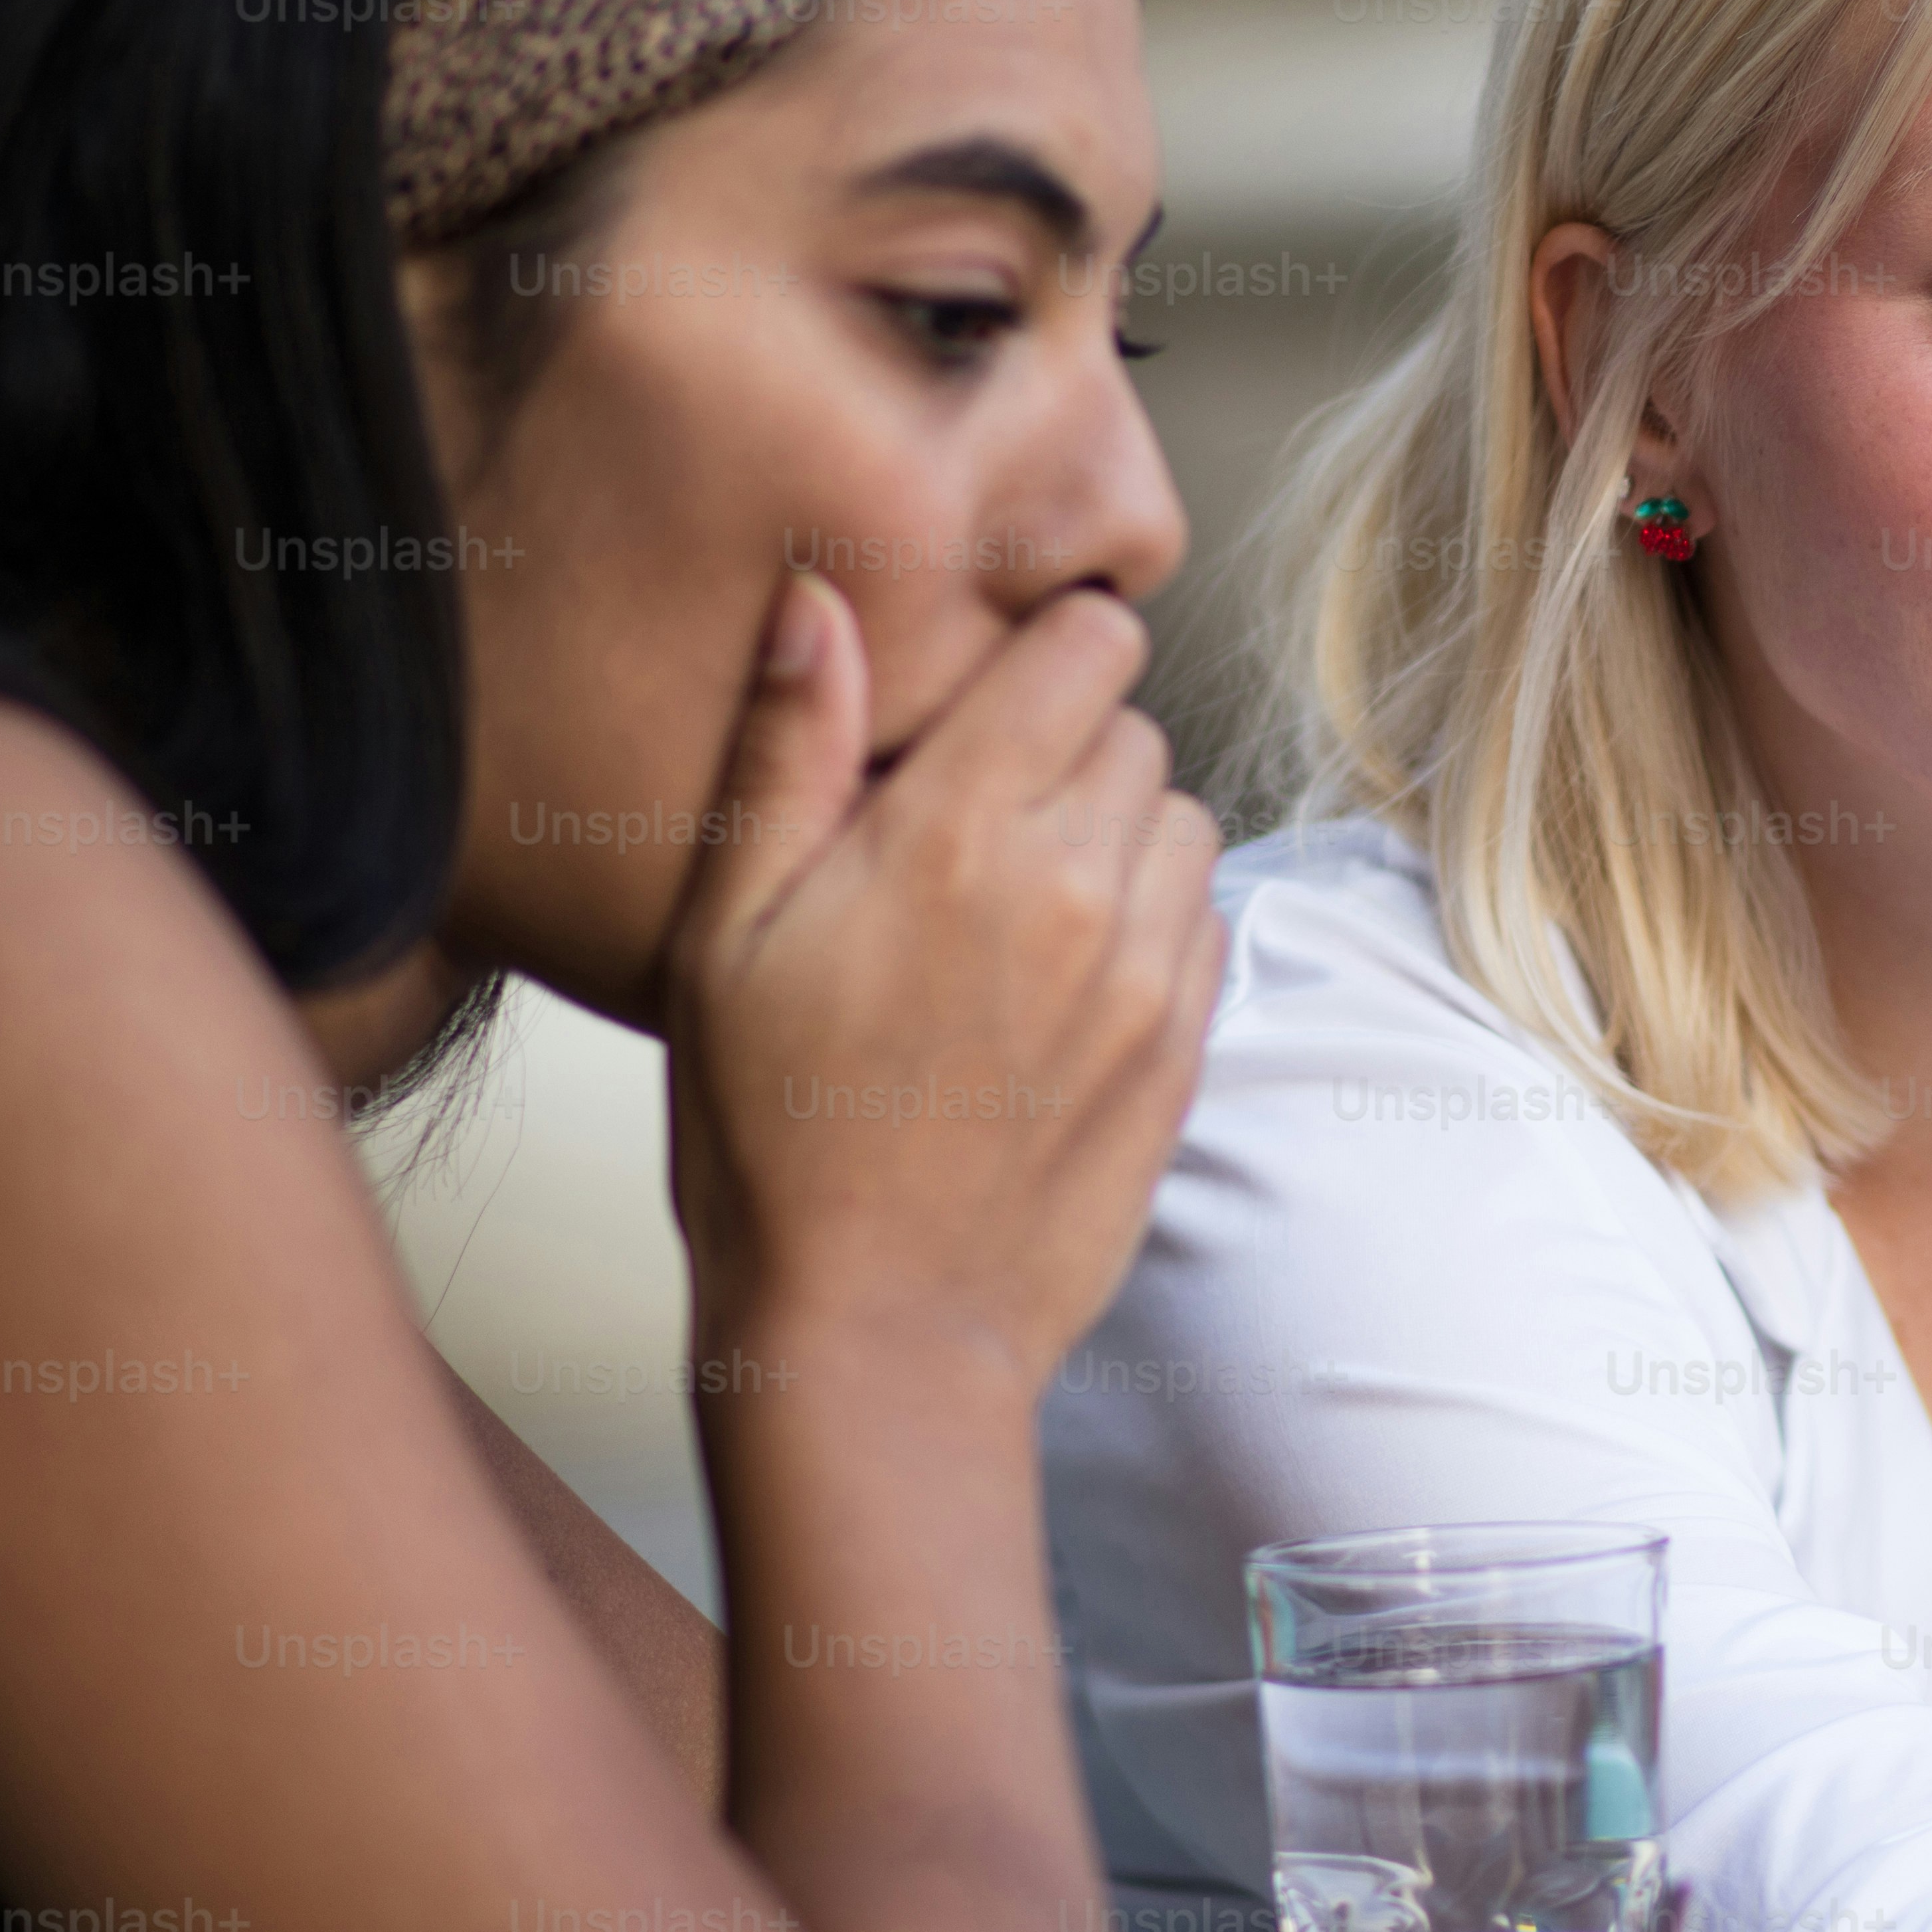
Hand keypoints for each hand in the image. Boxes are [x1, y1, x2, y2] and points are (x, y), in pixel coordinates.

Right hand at [658, 567, 1222, 1373]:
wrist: (874, 1331)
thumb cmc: (769, 1138)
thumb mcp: (725, 934)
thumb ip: (784, 750)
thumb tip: (821, 600)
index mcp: (957, 835)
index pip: (1090, 646)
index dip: (1047, 651)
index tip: (994, 697)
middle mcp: (1078, 888)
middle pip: (1136, 730)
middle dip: (1066, 750)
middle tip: (971, 826)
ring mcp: (1147, 975)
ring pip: (1182, 821)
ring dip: (1117, 835)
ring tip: (1016, 907)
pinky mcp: (1185, 1050)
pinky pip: (1206, 923)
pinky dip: (1152, 925)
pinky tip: (1062, 982)